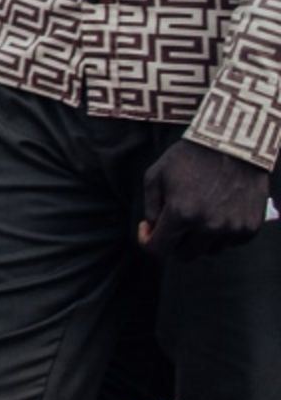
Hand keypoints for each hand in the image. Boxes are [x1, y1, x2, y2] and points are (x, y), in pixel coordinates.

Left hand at [140, 137, 270, 259]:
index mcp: (181, 214)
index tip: (148, 230)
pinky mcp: (250, 228)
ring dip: (198, 240)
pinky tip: (217, 212)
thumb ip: (150, 208)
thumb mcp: (155, 176)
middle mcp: (208, 226)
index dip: (148, 243)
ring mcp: (232, 229)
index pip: (158, 250)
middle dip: (173, 243)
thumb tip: (152, 231)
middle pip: (184, 255)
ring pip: (208, 251)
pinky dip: (220, 234)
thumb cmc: (188, 157)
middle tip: (173, 224)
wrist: (233, 144)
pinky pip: (229, 243)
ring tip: (197, 214)